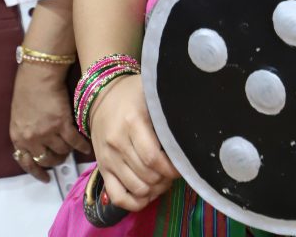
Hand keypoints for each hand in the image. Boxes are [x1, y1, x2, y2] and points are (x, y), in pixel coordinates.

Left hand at [10, 62, 91, 182]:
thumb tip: (37, 147)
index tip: (46, 177)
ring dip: (68, 150)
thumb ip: (26, 134)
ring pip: (62, 151)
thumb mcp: (19, 117)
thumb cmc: (27, 90)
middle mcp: (31, 139)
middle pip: (47, 159)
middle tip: (63, 156)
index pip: (27, 163)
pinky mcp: (62, 124)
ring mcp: (47, 132)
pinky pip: (74, 142)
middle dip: (56, 160)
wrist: (38, 74)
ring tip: (73, 146)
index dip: (38, 172)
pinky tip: (86, 146)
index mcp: (18, 138)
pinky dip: (82, 145)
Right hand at [89, 73, 177, 211]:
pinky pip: (118, 197)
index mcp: (132, 121)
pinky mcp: (102, 170)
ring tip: (164, 180)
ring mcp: (108, 158)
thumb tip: (193, 120)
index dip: (171, 167)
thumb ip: (168, 107)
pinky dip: (135, 203)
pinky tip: (148, 194)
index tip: (183, 164)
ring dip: (155, 190)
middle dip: (166, 178)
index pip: (153, 157)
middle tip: (176, 172)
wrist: (101, 96)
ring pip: (136, 188)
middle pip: (147, 174)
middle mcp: (117, 142)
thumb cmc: (133, 94)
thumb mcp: (150, 92)